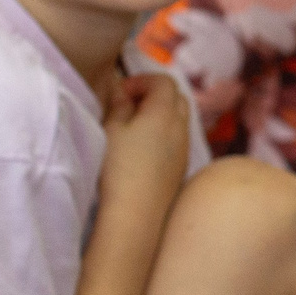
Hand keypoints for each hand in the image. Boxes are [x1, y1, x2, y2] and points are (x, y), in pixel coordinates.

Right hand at [100, 72, 191, 214]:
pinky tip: (143, 147)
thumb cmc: (118, 168)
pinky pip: (178, 138)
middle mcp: (181, 128)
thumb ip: (119, 105)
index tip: (121, 93)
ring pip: (180, 118)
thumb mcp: (111, 130)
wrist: (136, 213)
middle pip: (177, 97)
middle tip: (128, 105)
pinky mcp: (181, 166)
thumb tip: (122, 91)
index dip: (142, 81)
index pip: (164, 82)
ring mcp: (184, 148)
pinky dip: (165, 132)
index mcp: (165, 113)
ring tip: (133, 126)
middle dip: (154, 94)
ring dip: (160, 114)